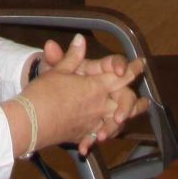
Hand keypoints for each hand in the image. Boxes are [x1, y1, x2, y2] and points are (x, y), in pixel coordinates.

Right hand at [10, 34, 144, 153]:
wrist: (31, 122)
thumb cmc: (43, 94)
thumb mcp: (57, 70)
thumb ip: (72, 56)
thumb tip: (81, 39)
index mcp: (96, 85)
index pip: (121, 75)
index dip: (133, 68)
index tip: (141, 64)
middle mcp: (100, 104)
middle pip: (126, 102)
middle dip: (136, 101)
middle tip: (146, 100)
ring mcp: (93, 121)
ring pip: (117, 122)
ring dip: (126, 121)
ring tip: (130, 121)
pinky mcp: (83, 134)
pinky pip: (97, 135)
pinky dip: (100, 136)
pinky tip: (100, 139)